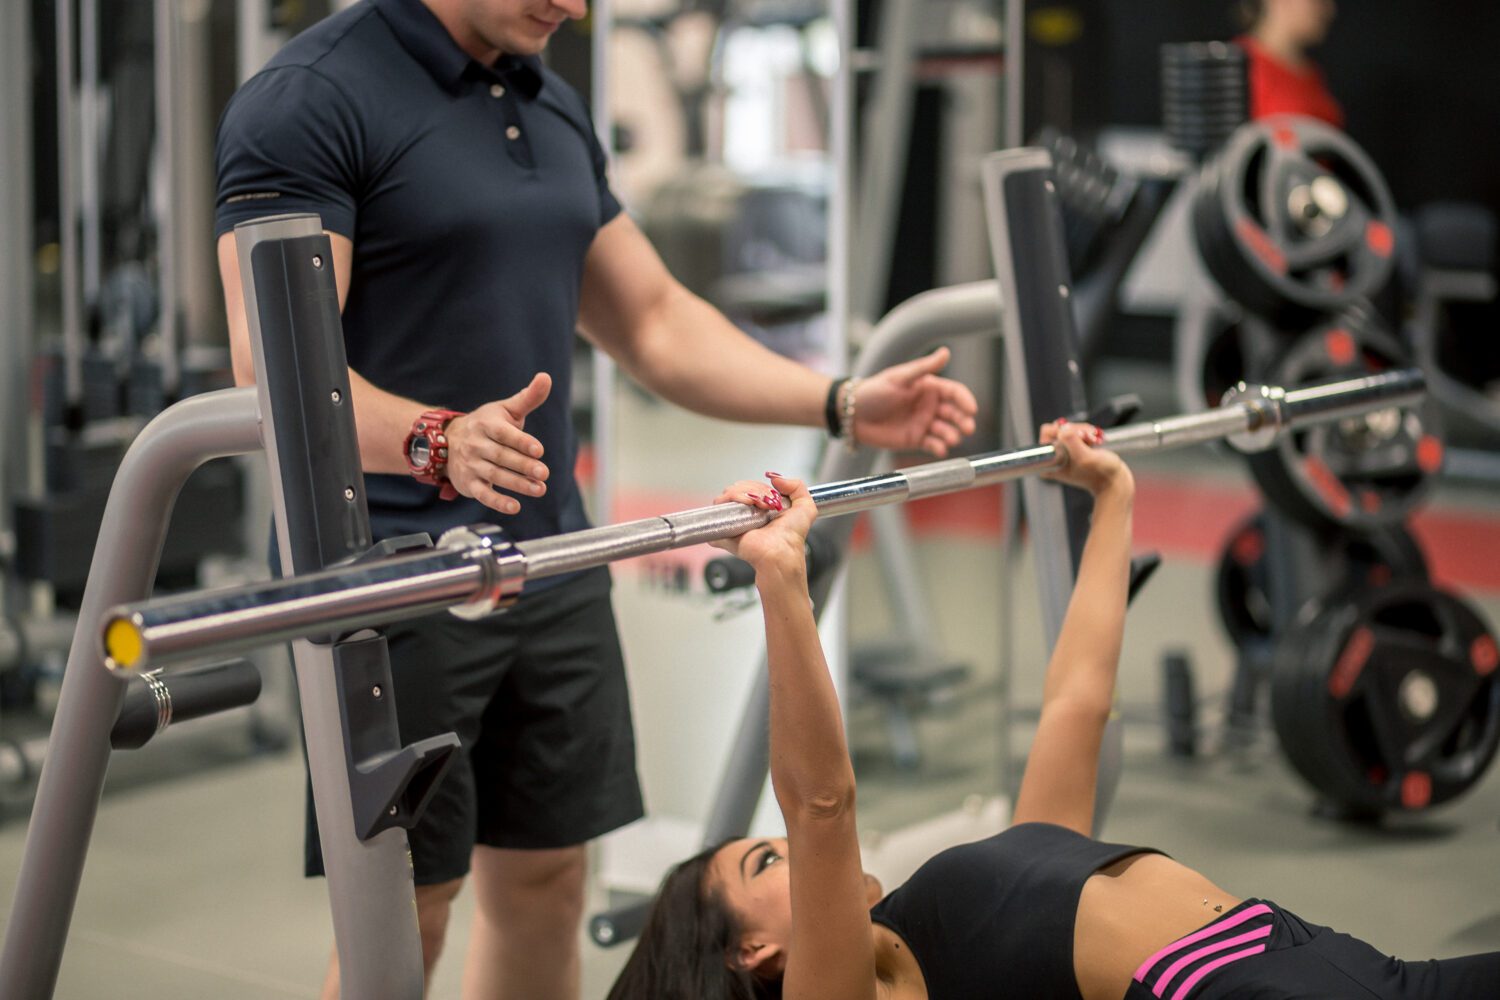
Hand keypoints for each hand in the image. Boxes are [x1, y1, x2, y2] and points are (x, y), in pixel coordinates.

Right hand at [443, 372, 552, 514]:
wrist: (448, 441)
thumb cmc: (487, 425)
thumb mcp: (506, 410)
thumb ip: (528, 398)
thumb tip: (546, 377)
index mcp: (487, 425)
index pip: (504, 434)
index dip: (521, 442)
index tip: (539, 450)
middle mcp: (477, 445)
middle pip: (501, 456)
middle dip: (523, 465)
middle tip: (544, 473)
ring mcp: (472, 464)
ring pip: (495, 475)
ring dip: (518, 484)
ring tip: (540, 489)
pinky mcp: (469, 483)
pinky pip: (483, 494)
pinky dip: (498, 502)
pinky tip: (515, 506)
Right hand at [709, 473, 817, 573]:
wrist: (781, 552)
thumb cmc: (792, 536)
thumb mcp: (805, 506)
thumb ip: (796, 486)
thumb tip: (773, 476)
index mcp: (761, 509)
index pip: (751, 487)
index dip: (759, 487)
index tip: (771, 496)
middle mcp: (746, 515)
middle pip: (736, 489)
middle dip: (750, 490)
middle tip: (764, 503)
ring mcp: (734, 523)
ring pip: (724, 498)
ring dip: (739, 495)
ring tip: (753, 505)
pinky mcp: (724, 532)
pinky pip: (713, 515)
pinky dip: (723, 506)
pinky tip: (739, 511)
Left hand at [851, 347, 978, 456]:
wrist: (852, 415)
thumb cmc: (874, 391)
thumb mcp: (899, 378)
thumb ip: (924, 368)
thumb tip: (946, 352)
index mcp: (929, 387)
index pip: (954, 392)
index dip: (965, 400)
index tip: (972, 409)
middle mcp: (929, 405)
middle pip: (955, 413)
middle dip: (963, 421)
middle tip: (968, 428)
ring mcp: (923, 423)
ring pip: (946, 430)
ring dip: (952, 435)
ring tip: (952, 439)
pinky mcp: (915, 439)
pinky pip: (932, 444)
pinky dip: (939, 448)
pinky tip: (941, 449)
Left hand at [1038, 419, 1132, 497]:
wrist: (1113, 480)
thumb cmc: (1099, 473)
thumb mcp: (1084, 457)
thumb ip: (1070, 440)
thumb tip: (1062, 427)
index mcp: (1048, 462)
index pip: (1048, 431)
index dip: (1065, 431)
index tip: (1081, 438)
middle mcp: (1052, 456)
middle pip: (1059, 428)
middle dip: (1078, 430)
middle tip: (1091, 438)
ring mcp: (1062, 451)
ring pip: (1069, 427)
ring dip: (1085, 430)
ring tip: (1095, 441)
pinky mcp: (1072, 447)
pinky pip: (1076, 430)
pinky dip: (1088, 432)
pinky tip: (1096, 441)